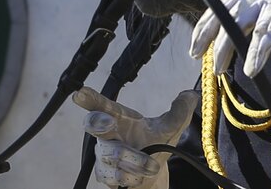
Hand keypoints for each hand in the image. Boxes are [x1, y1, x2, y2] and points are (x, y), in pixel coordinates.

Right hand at [73, 87, 198, 188]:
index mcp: (120, 117)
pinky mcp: (104, 174)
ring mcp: (103, 154)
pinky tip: (139, 177)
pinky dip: (130, 176)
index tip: (79, 94)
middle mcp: (107, 134)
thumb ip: (180, 112)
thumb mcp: (171, 127)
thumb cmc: (155, 143)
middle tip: (109, 121)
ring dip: (133, 160)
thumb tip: (190, 96)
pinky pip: (113, 175)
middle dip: (98, 122)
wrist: (152, 174)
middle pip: (93, 124)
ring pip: (111, 155)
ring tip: (151, 165)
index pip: (102, 104)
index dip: (89, 98)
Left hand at [189, 0, 270, 75]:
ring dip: (258, 50)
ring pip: (267, 27)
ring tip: (250, 70)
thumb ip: (235, 9)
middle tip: (218, 69)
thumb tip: (211, 34)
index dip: (205, 32)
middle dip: (226, 46)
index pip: (219, 11)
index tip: (195, 52)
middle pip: (238, 22)